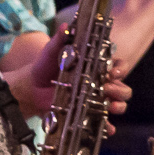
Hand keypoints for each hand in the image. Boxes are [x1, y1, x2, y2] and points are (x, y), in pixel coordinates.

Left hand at [16, 29, 131, 125]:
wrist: (31, 88)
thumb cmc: (44, 66)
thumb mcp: (52, 51)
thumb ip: (60, 39)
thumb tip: (67, 26)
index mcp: (96, 66)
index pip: (118, 66)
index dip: (120, 68)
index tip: (112, 71)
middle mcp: (100, 83)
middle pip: (122, 86)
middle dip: (120, 88)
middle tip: (107, 88)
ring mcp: (95, 100)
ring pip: (118, 103)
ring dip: (118, 105)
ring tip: (109, 105)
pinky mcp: (87, 114)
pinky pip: (103, 122)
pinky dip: (108, 126)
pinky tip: (107, 128)